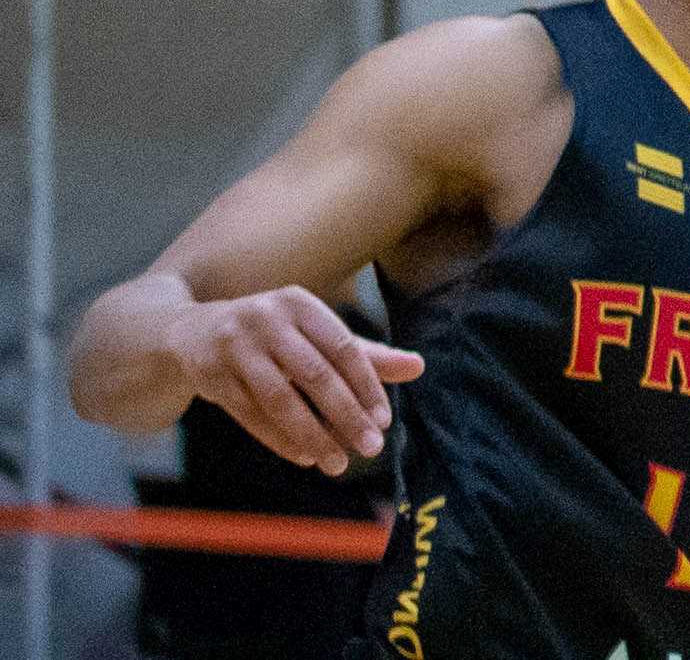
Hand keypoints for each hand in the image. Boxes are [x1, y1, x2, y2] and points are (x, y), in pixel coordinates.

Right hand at [178, 289, 421, 475]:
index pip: (344, 348)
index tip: (384, 421)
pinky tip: (305, 456)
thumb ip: (366, 354)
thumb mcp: (316, 334)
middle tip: (371, 447)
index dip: (366, 385)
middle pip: (315, 375)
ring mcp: (235, 348)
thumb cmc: (274, 334)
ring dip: (313, 435)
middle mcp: (267, 319)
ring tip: (338, 463)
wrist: (192, 332)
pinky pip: (251, 416)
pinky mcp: (210, 376)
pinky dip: (280, 439)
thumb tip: (419, 367)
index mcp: (300, 303)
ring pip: (280, 400)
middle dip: (346, 415)